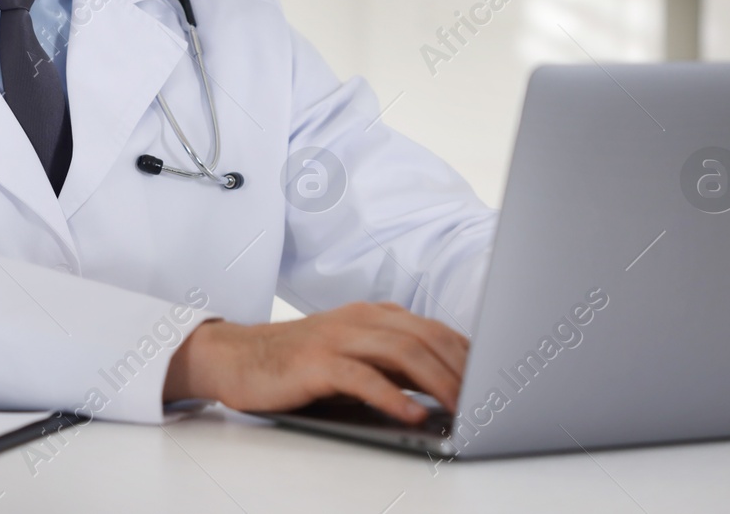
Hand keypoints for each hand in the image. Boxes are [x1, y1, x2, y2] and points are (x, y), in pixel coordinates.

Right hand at [162, 302, 468, 423]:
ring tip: (458, 407)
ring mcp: (337, 337)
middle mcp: (358, 319)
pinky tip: (412, 414)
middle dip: (460, 369)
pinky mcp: (316, 362)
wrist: (237, 357)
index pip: (433, 327)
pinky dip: (392, 395)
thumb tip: (443, 386)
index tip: (492, 378)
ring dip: (436, 381)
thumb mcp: (352, 354)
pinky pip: (362, 376)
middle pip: (424, 337)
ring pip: (400, 351)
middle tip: (484, 399)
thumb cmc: (298, 362)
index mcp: (372, 314)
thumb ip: (392, 363)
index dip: (466, 352)